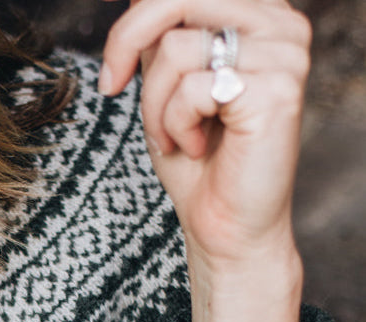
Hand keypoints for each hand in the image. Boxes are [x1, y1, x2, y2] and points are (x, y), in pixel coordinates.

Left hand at [99, 0, 310, 321]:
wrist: (225, 227)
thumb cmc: (197, 162)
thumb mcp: (167, 87)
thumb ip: (160, 37)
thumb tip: (134, 1)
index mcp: (257, 14)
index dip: (136, 18)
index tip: (111, 70)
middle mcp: (279, 23)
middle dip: (128, 40)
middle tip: (111, 86)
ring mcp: (284, 53)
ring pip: (178, 47)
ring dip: (155, 104)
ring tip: (175, 137)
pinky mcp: (277, 88)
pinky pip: (194, 87)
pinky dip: (175, 124)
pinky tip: (197, 147)